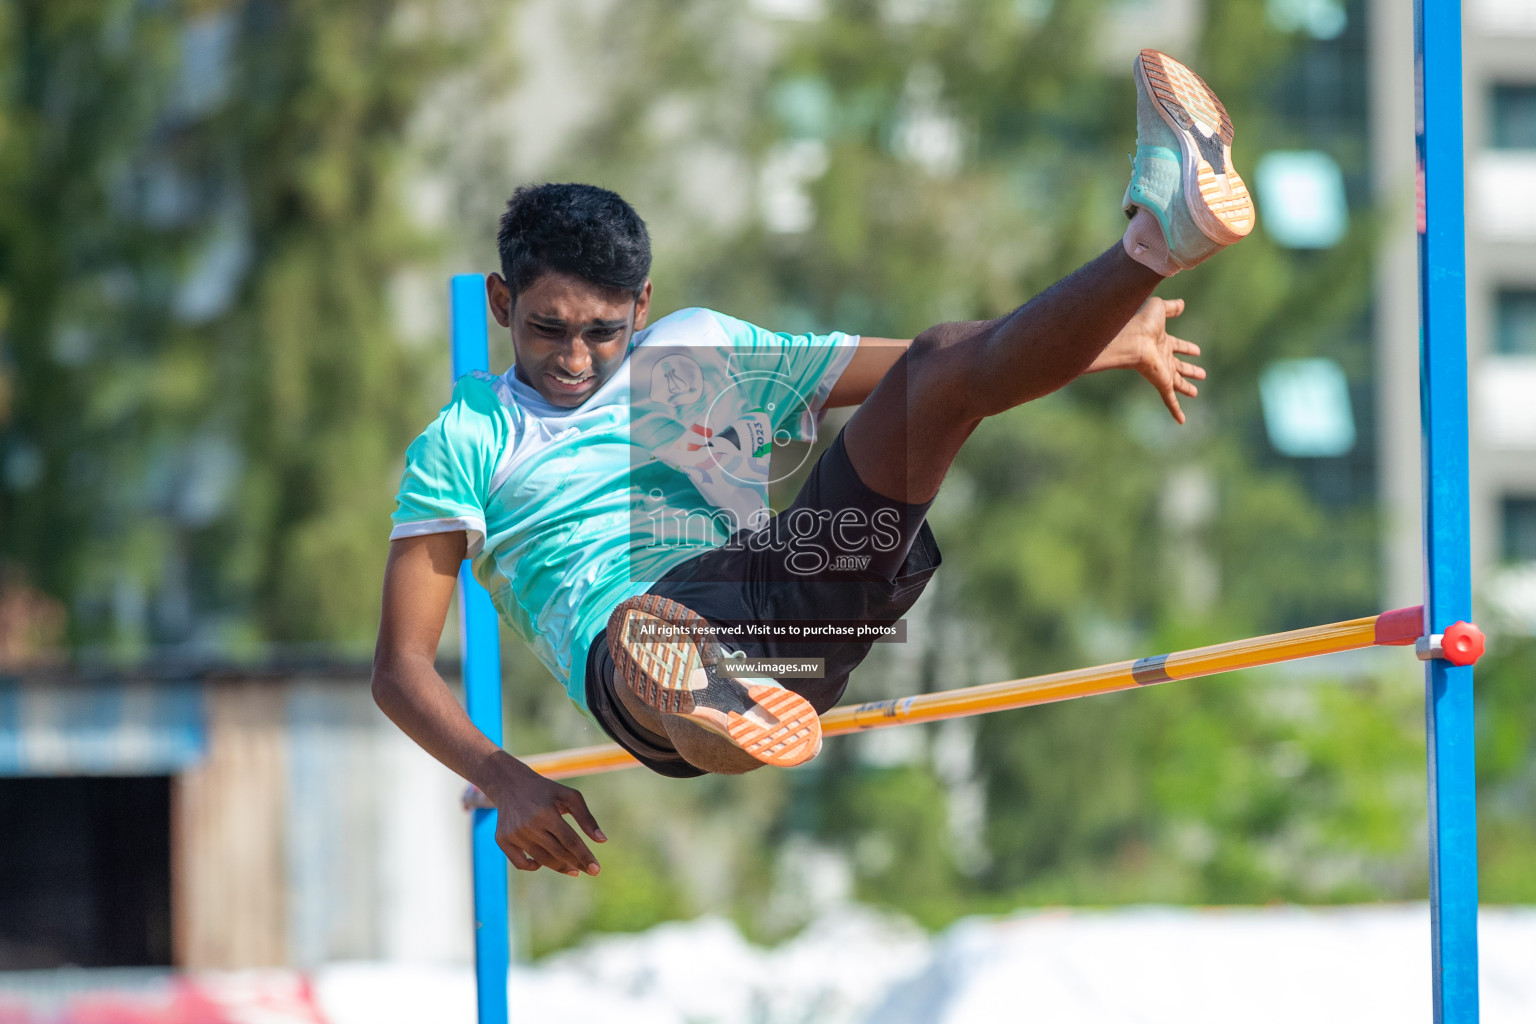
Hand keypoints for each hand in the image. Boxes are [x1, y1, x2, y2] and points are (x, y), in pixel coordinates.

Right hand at [485, 758, 605, 876]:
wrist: (510, 784)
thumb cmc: (546, 791)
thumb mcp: (569, 796)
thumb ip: (586, 817)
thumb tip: (602, 840)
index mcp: (546, 812)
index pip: (570, 841)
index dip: (584, 856)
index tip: (596, 870)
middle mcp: (528, 825)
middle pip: (558, 853)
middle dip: (576, 864)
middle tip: (589, 871)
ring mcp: (514, 834)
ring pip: (542, 860)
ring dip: (560, 867)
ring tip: (574, 869)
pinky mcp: (502, 840)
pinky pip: (521, 864)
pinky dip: (534, 866)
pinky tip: (545, 863)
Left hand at [1089, 297, 1204, 423]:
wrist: (1130, 339)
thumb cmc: (1141, 322)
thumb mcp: (1159, 308)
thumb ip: (1171, 307)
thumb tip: (1182, 304)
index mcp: (1161, 341)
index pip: (1177, 346)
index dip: (1187, 348)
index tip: (1197, 351)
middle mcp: (1161, 357)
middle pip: (1178, 366)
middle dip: (1190, 370)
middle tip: (1202, 374)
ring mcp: (1161, 371)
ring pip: (1177, 383)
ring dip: (1186, 387)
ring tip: (1196, 392)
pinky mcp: (1160, 382)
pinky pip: (1169, 400)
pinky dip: (1175, 410)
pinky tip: (1181, 421)